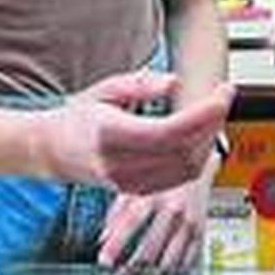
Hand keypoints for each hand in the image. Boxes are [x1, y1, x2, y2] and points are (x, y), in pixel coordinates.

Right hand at [35, 71, 233, 196]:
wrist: (50, 152)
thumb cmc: (77, 117)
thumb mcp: (104, 90)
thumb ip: (140, 85)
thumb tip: (174, 82)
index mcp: (109, 134)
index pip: (170, 130)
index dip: (204, 112)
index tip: (223, 92)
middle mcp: (119, 164)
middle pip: (184, 150)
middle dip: (213, 122)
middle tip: (223, 96)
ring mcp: (127, 182)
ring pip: (186, 168)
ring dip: (209, 140)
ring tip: (214, 113)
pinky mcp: (135, 191)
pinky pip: (178, 179)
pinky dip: (197, 156)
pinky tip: (201, 134)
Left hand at [99, 165, 215, 274]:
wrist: (198, 162)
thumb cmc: (161, 176)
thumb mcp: (137, 186)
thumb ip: (117, 212)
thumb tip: (102, 239)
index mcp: (153, 195)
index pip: (131, 223)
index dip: (116, 245)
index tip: (103, 263)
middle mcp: (172, 210)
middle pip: (149, 249)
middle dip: (129, 272)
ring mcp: (188, 223)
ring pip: (169, 261)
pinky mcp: (200, 232)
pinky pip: (187, 261)